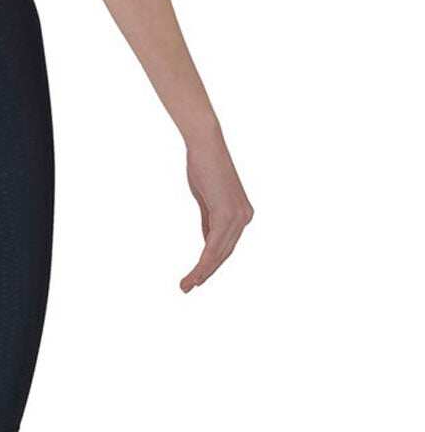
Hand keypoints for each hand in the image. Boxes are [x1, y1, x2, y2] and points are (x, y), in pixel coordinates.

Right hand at [180, 130, 252, 291]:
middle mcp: (244, 218)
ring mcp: (238, 217)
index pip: (225, 245)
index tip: (196, 277)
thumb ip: (208, 220)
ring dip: (204, 272)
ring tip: (187, 285)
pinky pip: (214, 245)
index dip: (210, 263)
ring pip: (219, 253)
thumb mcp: (206, 198)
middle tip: (188, 287)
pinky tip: (196, 272)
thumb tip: (207, 241)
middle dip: (206, 272)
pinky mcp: (228, 214)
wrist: (205, 144)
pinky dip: (205, 261)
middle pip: (224, 253)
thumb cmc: (203, 165)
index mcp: (241, 214)